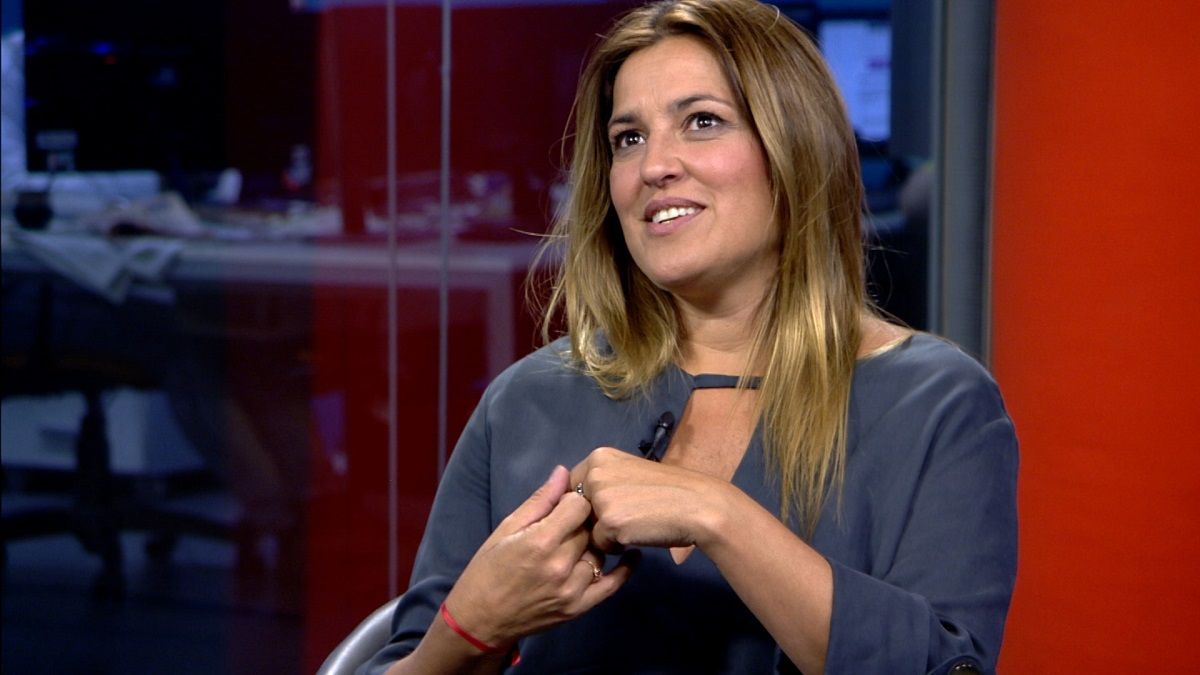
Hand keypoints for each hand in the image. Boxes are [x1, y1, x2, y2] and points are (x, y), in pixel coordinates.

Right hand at [443, 465, 635, 649]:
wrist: (480, 620)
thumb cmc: (488, 570)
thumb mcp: (507, 529)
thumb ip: (540, 501)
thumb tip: (563, 472)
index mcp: (540, 542)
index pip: (579, 506)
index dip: (575, 500)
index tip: (568, 503)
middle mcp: (560, 566)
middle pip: (591, 528)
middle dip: (585, 520)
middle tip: (577, 520)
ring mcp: (571, 590)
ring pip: (600, 552)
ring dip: (596, 543)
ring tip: (588, 537)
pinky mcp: (578, 608)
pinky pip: (612, 585)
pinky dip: (625, 569)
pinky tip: (632, 554)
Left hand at [569, 447, 729, 552]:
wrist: (698, 505)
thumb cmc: (668, 492)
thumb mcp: (629, 475)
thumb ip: (603, 481)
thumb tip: (576, 501)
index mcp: (599, 456)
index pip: (571, 486)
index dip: (585, 504)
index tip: (607, 510)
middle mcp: (594, 472)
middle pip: (574, 508)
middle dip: (592, 519)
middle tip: (624, 517)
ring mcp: (600, 497)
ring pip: (586, 527)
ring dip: (604, 533)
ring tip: (633, 525)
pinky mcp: (609, 522)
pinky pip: (600, 544)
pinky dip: (616, 545)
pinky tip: (638, 534)